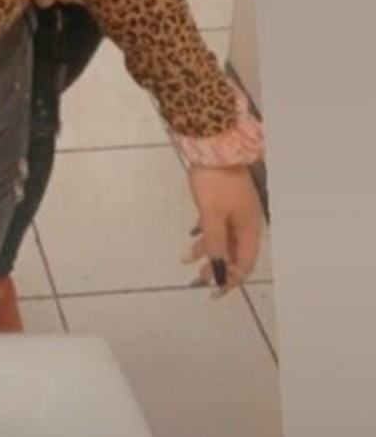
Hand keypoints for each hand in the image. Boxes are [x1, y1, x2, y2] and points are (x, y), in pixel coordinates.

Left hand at [184, 164, 263, 294]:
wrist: (215, 145)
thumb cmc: (215, 182)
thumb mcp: (212, 215)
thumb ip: (214, 243)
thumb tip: (218, 269)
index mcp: (249, 229)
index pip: (244, 264)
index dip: (231, 280)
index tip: (214, 291)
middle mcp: (247, 222)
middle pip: (234, 253)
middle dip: (216, 267)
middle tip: (197, 278)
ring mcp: (237, 210)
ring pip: (224, 238)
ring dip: (207, 249)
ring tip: (187, 257)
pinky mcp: (227, 199)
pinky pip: (218, 223)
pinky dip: (207, 232)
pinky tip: (194, 234)